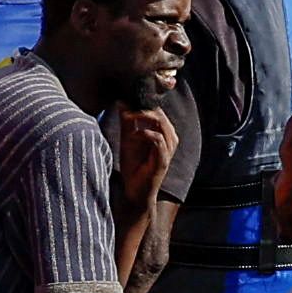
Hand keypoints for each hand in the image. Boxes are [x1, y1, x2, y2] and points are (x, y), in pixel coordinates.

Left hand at [103, 100, 173, 216]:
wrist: (135, 192)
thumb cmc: (134, 166)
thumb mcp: (128, 140)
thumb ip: (127, 122)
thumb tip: (122, 101)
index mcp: (164, 133)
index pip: (157, 110)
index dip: (143, 103)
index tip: (126, 100)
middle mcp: (170, 139)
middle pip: (160, 113)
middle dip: (141, 108)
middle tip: (125, 108)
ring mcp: (168, 149)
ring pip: (161, 122)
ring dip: (143, 118)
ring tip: (128, 118)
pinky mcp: (164, 159)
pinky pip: (158, 139)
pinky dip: (144, 133)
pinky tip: (133, 135)